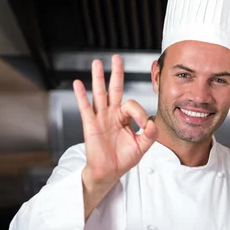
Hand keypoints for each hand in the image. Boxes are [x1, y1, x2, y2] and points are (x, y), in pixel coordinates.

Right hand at [73, 55, 156, 205]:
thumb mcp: (142, 146)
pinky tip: (78, 84)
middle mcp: (112, 114)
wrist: (110, 172)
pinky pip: (85, 108)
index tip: (144, 125)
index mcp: (124, 117)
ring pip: (99, 94)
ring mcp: (100, 118)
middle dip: (116, 73)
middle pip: (114, 89)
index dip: (141, 113)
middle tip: (116, 58)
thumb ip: (150, 134)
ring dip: (98, 78)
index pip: (133, 105)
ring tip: (96, 63)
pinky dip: (81, 95)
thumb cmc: (124, 158)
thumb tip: (152, 122)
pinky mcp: (90, 125)